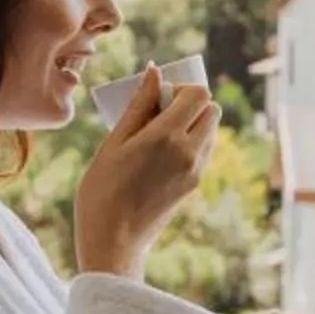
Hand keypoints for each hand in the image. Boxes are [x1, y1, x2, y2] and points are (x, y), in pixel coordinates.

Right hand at [73, 65, 218, 279]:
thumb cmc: (102, 190)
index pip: (199, 94)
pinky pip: (204, 151)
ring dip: (193, 123)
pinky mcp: (194, 185)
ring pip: (211, 131)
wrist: (113, 241)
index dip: (182, 88)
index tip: (160, 97)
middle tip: (160, 114)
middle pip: (212, 110)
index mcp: (166, 137)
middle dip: (192, 104)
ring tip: (158, 135)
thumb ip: (139, 105)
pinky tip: (162, 154)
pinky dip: (191, 142)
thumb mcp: (114, 142)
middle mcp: (188, 152)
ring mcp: (195, 171)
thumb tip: (155, 72)